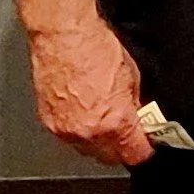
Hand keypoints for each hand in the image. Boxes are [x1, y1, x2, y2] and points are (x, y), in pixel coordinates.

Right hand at [28, 20, 152, 166]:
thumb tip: (138, 116)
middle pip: (110, 157)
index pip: (134, 154)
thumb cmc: (95, 47)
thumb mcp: (132, 76)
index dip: (143, 149)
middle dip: (121, 148)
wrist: (62, 35)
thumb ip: (135, 104)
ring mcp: (65, 130)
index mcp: (114, 122)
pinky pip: (68, 137)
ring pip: (87, 150)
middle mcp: (88, 132)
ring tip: (103, 120)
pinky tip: (84, 113)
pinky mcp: (47, 122)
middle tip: (127, 132)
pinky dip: (78, 130)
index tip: (146, 144)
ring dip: (98, 141)